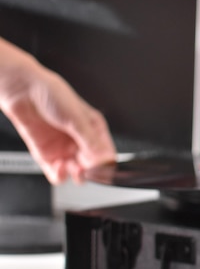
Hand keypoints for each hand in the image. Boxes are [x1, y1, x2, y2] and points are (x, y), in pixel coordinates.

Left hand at [0, 38, 115, 183]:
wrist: (24, 92)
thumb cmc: (52, 95)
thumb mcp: (77, 118)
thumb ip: (91, 141)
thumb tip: (105, 159)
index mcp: (94, 129)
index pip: (107, 153)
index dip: (106, 163)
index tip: (102, 169)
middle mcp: (80, 141)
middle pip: (93, 166)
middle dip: (91, 171)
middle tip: (87, 169)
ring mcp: (65, 149)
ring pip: (77, 173)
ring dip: (76, 174)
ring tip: (73, 168)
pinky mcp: (48, 156)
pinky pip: (57, 174)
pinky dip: (59, 175)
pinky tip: (60, 168)